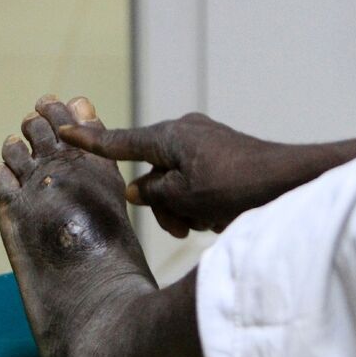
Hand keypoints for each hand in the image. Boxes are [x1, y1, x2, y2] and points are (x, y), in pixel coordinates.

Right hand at [58, 112, 280, 236]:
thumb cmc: (236, 187)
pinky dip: (202, 203)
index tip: (63, 130)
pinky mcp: (224, 158)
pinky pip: (199, 182)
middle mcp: (185, 134)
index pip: (120, 142)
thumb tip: (136, 188)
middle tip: (183, 227)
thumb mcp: (184, 196)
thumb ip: (152, 193)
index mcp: (170, 136)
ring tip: (208, 223)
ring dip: (184, 209)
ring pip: (176, 183)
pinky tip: (222, 217)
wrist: (291, 183)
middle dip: (163, 204)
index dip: (90, 141)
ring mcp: (206, 145)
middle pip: (153, 174)